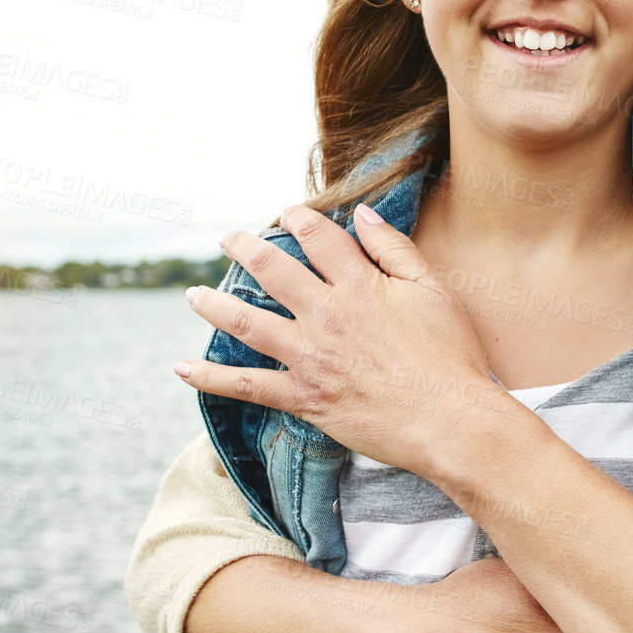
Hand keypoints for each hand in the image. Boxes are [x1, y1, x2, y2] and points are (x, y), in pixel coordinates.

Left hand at [178, 203, 518, 477]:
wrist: (450, 419)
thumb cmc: (450, 355)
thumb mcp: (433, 289)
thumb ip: (394, 249)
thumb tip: (363, 214)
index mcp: (359, 285)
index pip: (317, 237)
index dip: (298, 219)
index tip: (288, 213)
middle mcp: (326, 315)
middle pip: (272, 271)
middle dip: (244, 248)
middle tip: (226, 239)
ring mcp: (310, 357)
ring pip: (247, 323)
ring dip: (215, 305)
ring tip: (193, 294)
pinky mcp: (304, 397)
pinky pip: (247, 387)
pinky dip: (211, 378)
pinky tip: (182, 368)